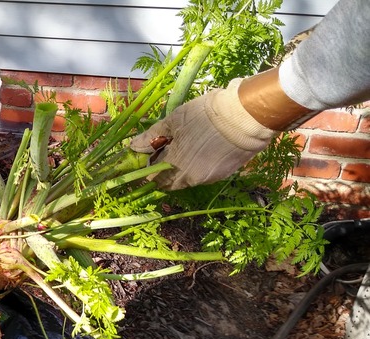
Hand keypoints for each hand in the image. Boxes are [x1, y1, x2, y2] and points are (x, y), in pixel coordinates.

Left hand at [129, 79, 278, 189]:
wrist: (247, 116)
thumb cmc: (206, 114)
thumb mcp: (174, 120)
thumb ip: (151, 136)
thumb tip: (132, 146)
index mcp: (174, 165)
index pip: (152, 177)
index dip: (148, 166)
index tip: (151, 153)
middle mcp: (189, 178)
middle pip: (168, 181)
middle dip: (163, 169)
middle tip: (167, 149)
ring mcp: (207, 178)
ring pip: (186, 179)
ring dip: (180, 168)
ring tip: (187, 146)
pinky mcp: (223, 175)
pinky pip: (202, 175)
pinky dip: (197, 166)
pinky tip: (203, 149)